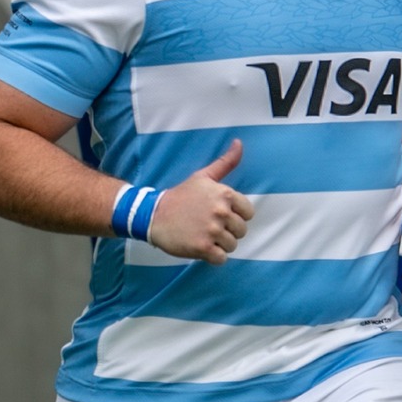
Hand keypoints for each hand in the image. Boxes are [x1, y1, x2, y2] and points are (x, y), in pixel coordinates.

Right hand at [149, 141, 254, 262]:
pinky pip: (221, 259)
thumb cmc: (180, 196)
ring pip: (232, 245)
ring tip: (203, 236)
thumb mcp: (203, 176)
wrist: (153, 215)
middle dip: (227, 231)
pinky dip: (213, 257)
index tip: (220, 215)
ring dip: (220, 245)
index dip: (236, 216)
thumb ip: (225, 162)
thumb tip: (239, 142)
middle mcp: (221, 212)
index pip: (248, 213)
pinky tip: (202, 247)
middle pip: (241, 231)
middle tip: (209, 226)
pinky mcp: (203, 248)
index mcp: (225, 195)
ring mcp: (212, 231)